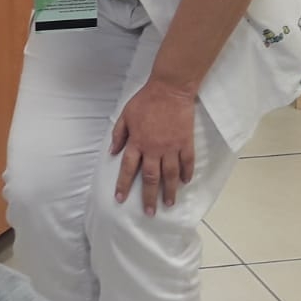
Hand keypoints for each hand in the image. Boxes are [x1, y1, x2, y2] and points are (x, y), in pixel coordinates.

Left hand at [111, 79, 197, 215]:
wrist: (170, 89)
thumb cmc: (146, 100)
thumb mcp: (125, 115)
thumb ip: (118, 134)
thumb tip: (112, 152)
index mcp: (137, 142)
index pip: (128, 168)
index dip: (123, 185)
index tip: (119, 199)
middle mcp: (154, 148)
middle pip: (150, 178)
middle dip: (148, 196)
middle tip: (149, 212)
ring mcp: (171, 147)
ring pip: (170, 175)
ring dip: (169, 191)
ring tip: (169, 204)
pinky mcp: (185, 142)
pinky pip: (187, 162)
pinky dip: (187, 173)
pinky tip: (185, 183)